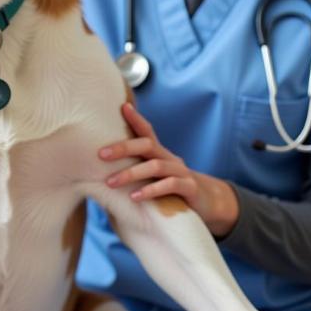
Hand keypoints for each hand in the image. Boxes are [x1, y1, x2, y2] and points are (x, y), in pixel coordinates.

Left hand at [100, 102, 238, 237]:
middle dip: (123, 147)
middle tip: (101, 154)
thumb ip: (136, 171)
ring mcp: (182, 172)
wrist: (209, 203)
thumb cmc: (172, 191)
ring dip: (131, 173)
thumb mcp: (154, 177)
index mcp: (160, 153)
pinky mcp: (190, 188)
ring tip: (111, 182)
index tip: (122, 107)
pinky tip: (134, 197)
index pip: (147, 131)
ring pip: (156, 166)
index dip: (136, 118)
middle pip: (147, 145)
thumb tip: (103, 174)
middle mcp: (170, 158)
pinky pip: (170, 185)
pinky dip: (151, 190)